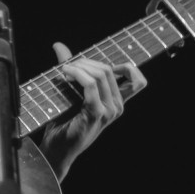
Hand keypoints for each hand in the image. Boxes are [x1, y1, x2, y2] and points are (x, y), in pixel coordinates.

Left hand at [39, 41, 146, 178]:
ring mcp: (109, 111)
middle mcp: (117, 106)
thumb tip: (59, 46)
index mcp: (117, 102)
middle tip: (67, 65)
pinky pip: (90, 85)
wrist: (57, 147)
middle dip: (86, 61)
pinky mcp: (96, 114)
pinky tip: (64, 74)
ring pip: (101, 75)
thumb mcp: (70, 91)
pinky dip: (77, 74)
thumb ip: (71, 69)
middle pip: (109, 70)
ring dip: (79, 66)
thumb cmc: (63, 121)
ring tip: (64, 69)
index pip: (137, 79)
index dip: (124, 65)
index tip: (96, 63)